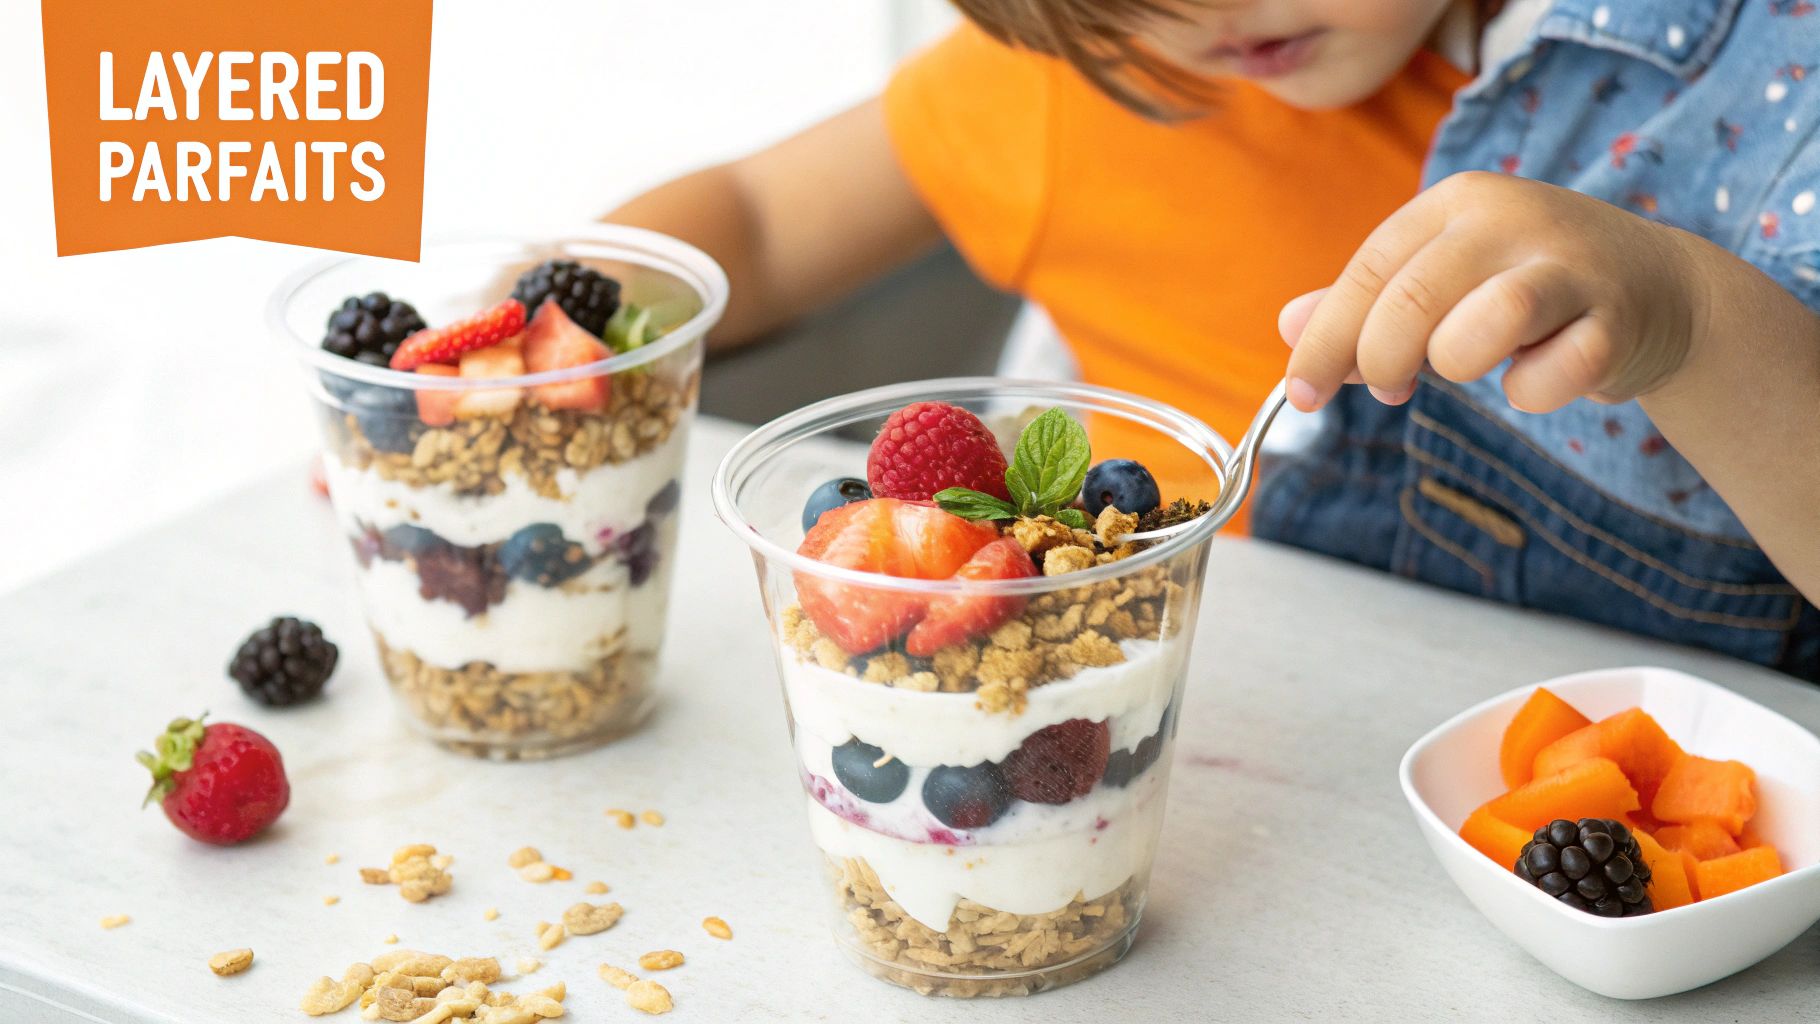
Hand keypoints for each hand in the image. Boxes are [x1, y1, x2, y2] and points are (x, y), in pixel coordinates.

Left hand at [1280, 172, 1704, 413]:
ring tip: (1468, 364)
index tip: (1302, 394)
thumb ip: (1366, 304)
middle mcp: (1512, 219)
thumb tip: (1287, 326)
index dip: (1326, 340)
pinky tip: (1539, 374)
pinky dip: (1531, 393)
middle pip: (1412, 300)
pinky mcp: (1618, 319)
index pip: (1368, 270)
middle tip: (1389, 388)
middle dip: (1380, 361)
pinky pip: (1551, 376)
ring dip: (1457, 365)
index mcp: (1457, 203)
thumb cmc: (1529, 288)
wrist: (1663, 290)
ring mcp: (1572, 265)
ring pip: (1483, 325)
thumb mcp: (1443, 281)